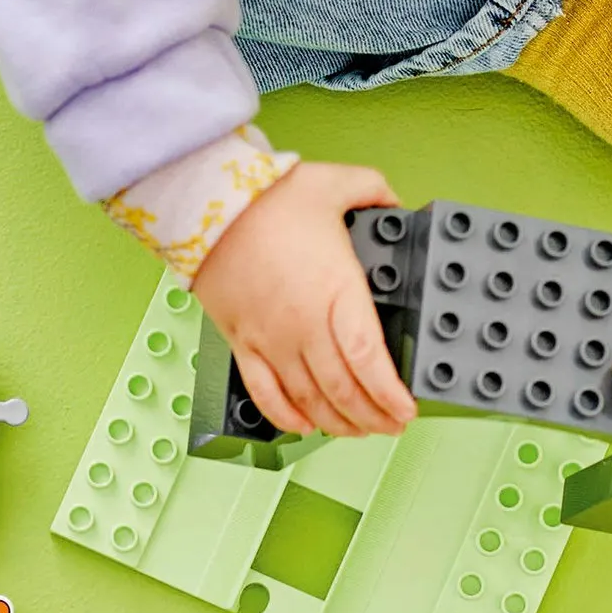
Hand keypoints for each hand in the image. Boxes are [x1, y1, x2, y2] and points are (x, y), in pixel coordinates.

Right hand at [191, 162, 415, 438]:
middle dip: (374, 416)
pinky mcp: (240, 342)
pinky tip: (304, 425)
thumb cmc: (265, 196)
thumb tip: (392, 202)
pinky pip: (264, 393)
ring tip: (359, 430)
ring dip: (338, 423)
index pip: (368, 360)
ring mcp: (269, 338)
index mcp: (335, 291)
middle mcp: (303, 324)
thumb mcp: (334, 182)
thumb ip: (372, 190)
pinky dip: (286, 417)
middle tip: (393, 424)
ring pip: (308, 399)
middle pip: (343, 389)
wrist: (204, 203)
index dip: (390, 394)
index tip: (407, 408)